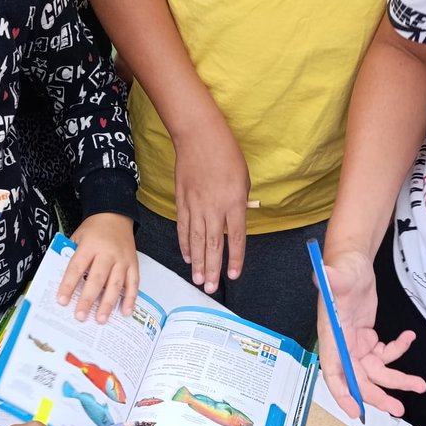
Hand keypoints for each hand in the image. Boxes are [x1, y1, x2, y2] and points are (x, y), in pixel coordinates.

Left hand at [57, 213, 137, 323]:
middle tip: (80, 316)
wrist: (115, 215)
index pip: (76, 267)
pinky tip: (125, 312)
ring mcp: (122, 259)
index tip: (61, 300)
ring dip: (108, 304)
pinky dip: (130, 299)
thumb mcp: (77, 237)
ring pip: (116, 284)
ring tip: (101, 319)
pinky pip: (134, 284)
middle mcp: (107, 253)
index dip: (68, 285)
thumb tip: (63, 282)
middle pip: (97, 279)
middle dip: (88, 299)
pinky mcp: (133, 264)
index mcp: (90, 246)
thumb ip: (71, 256)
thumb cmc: (93, 230)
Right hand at [174, 106, 249, 293]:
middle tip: (211, 288)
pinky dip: (184, 244)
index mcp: (234, 203)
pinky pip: (183, 228)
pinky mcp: (182, 202)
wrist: (199, 136)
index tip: (233, 275)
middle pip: (213, 245)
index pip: (235, 238)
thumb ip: (240, 204)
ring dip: (198, 263)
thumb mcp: (243, 179)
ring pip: (195, 241)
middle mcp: (214, 208)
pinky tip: (188, 257)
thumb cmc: (226, 154)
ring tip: (199, 280)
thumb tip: (235, 223)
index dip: (235, 259)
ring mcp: (195, 206)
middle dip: (212, 269)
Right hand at [317, 249, 425, 420]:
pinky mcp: (367, 339)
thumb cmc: (342, 269)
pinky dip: (398, 350)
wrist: (353, 263)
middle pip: (358, 379)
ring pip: (375, 371)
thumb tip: (325, 273)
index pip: (333, 372)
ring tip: (418, 385)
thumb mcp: (339, 274)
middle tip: (397, 408)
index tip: (355, 411)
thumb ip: (332, 277)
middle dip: (377, 395)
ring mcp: (355, 344)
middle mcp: (342, 345)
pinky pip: (385, 354)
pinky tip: (408, 338)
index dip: (343, 393)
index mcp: (331, 337)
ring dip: (396, 380)